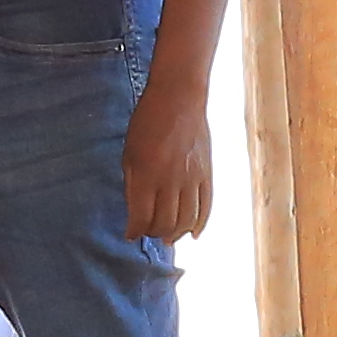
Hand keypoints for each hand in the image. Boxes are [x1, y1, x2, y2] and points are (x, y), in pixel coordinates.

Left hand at [124, 89, 215, 245]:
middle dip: (154, 233)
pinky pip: (207, 206)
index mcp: (146, 175)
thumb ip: (132, 183)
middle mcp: (171, 181)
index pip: (141, 217)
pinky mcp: (208, 174)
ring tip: (167, 237)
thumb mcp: (129, 153)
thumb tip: (135, 211)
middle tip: (147, 234)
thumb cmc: (147, 123)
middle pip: (165, 223)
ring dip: (176, 233)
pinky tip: (193, 234)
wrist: (179, 98)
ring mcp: (192, 178)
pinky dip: (200, 224)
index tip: (129, 235)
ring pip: (187, 220)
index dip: (134, 231)